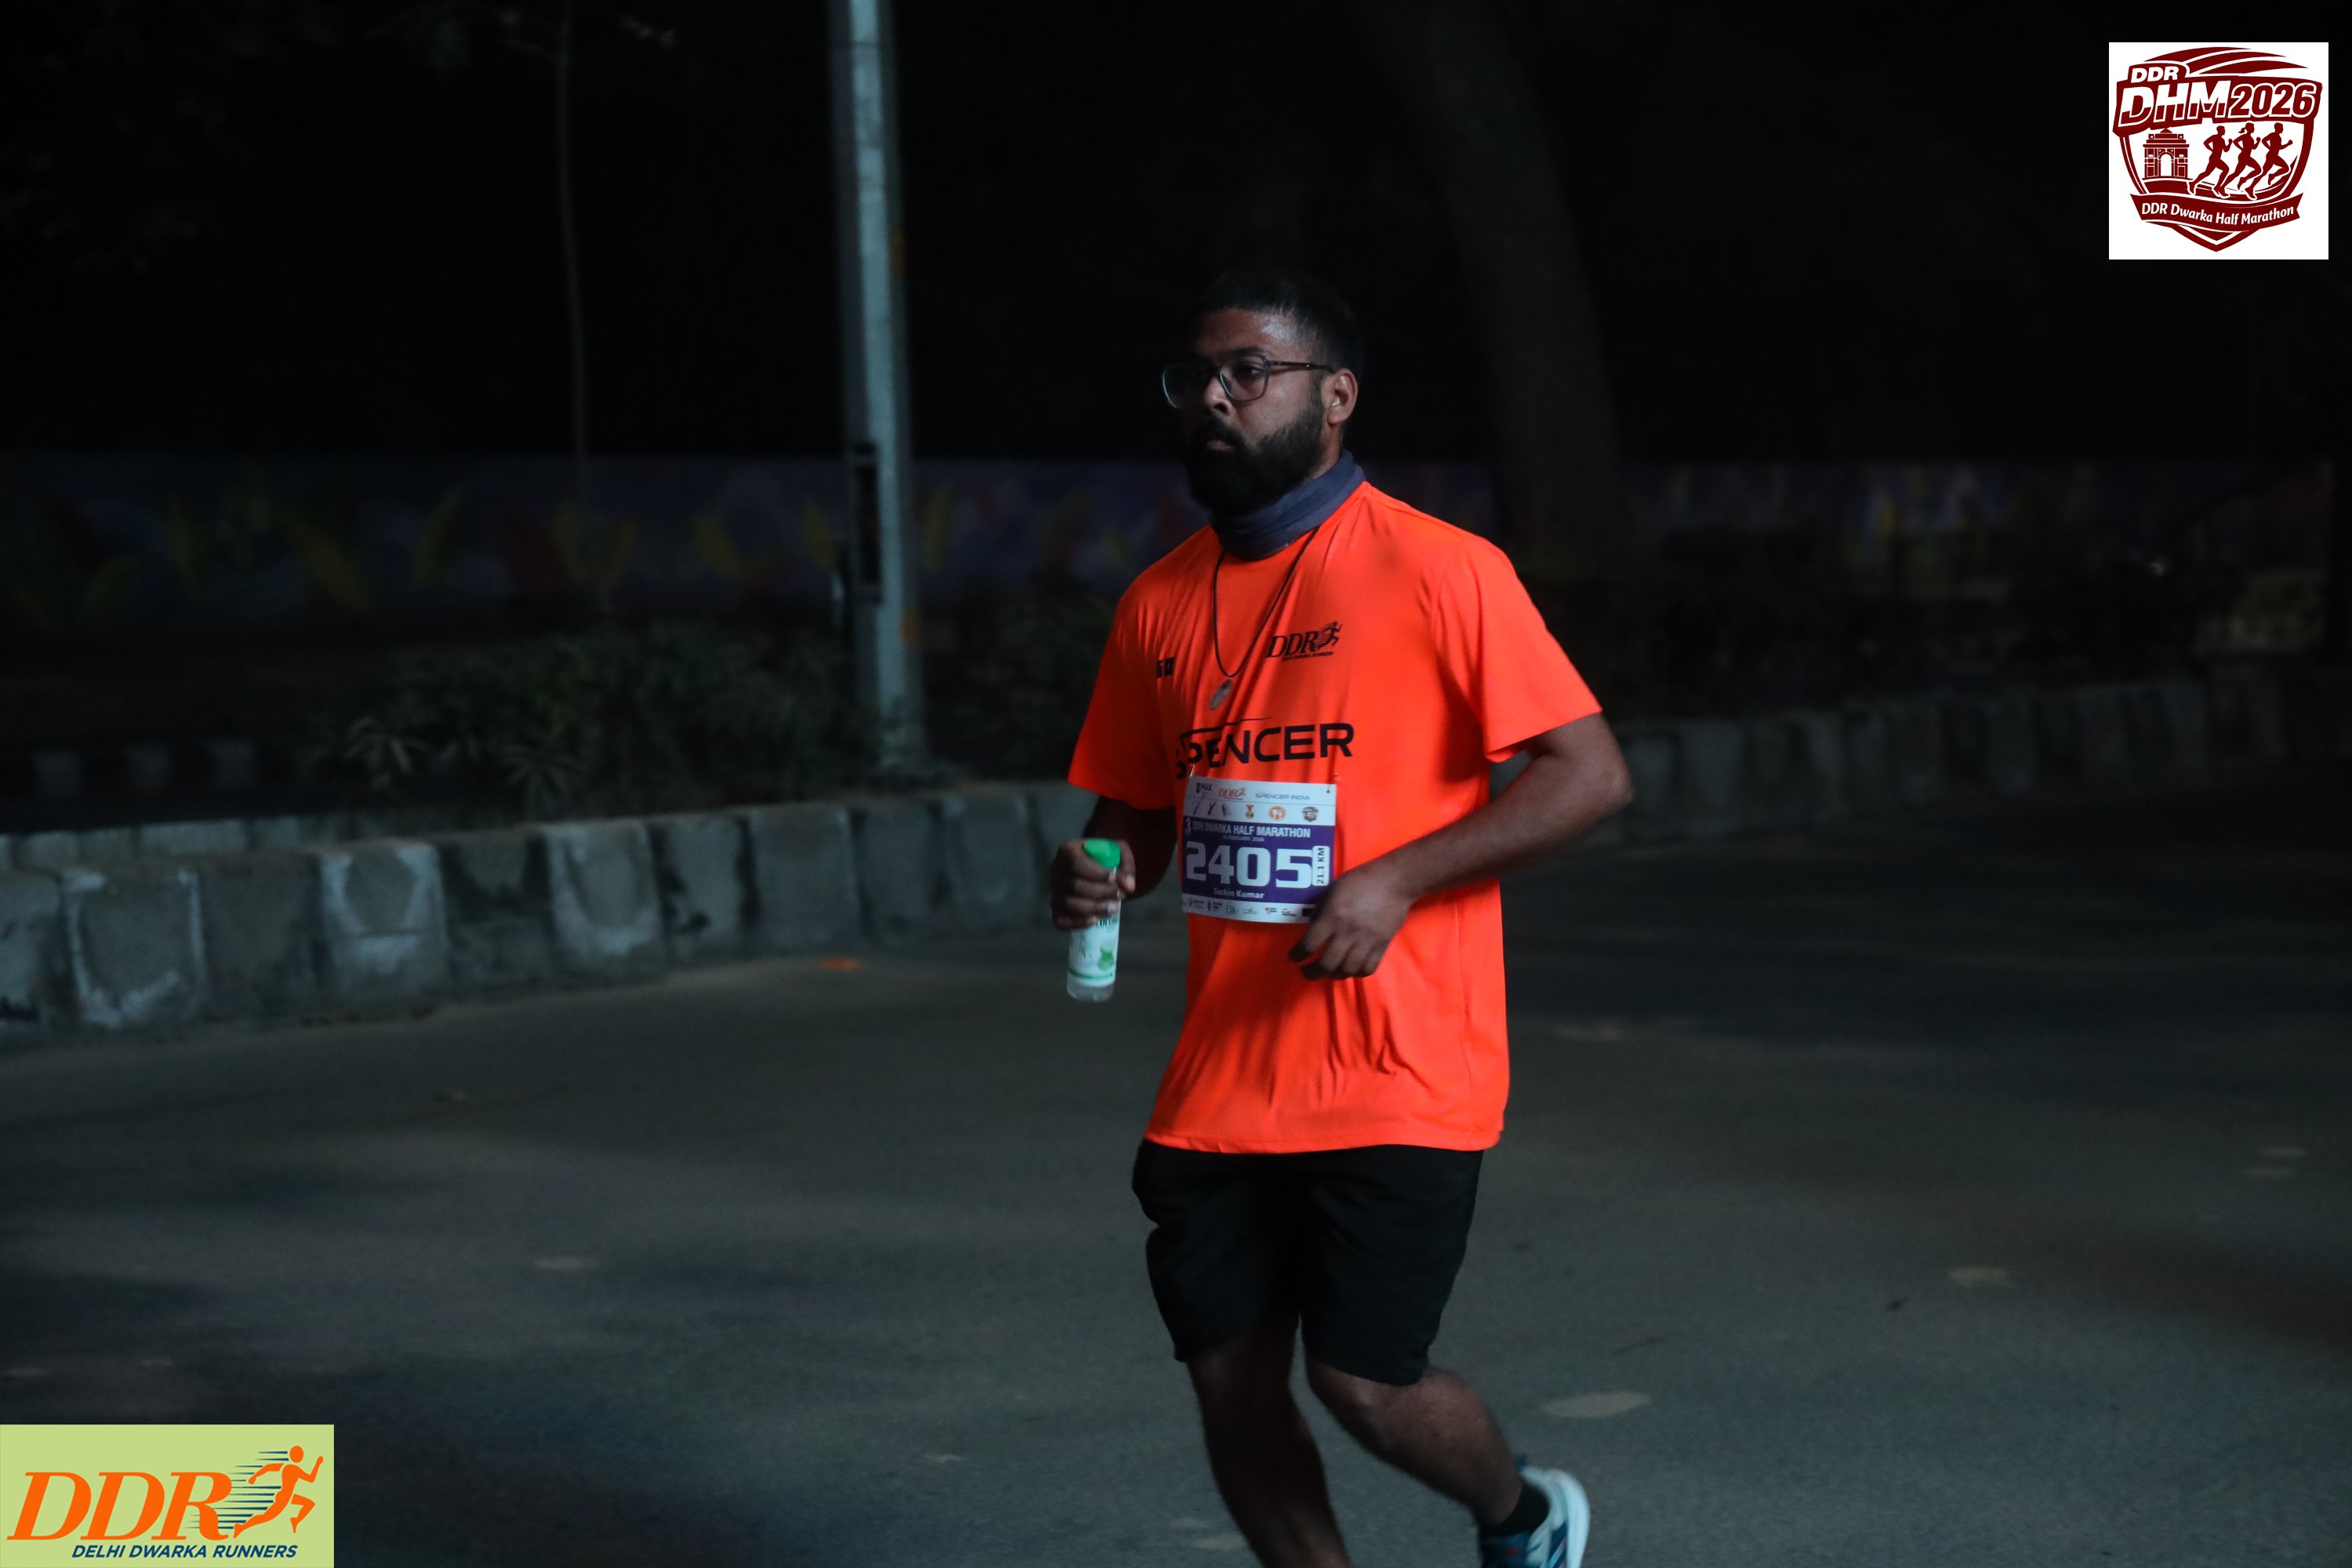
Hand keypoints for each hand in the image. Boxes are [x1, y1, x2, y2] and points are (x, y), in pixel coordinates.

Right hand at [1051, 838, 1134, 928]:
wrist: (1092, 865)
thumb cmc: (1104, 857)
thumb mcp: (1118, 852)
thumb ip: (1125, 865)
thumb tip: (1129, 886)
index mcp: (1067, 852)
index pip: (1076, 864)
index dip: (1095, 874)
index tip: (1114, 879)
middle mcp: (1056, 871)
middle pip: (1074, 886)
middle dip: (1101, 893)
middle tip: (1120, 895)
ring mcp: (1054, 891)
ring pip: (1068, 904)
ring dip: (1093, 908)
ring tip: (1114, 909)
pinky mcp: (1056, 908)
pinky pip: (1060, 920)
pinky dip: (1077, 923)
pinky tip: (1095, 920)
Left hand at [1289, 859, 1414, 978]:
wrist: (1393, 881)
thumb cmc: (1358, 882)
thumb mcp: (1331, 892)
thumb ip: (1321, 913)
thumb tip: (1313, 933)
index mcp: (1332, 916)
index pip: (1309, 944)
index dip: (1297, 955)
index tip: (1293, 958)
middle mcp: (1347, 932)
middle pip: (1327, 964)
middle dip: (1312, 972)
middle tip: (1306, 972)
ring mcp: (1366, 941)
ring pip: (1348, 970)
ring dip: (1334, 975)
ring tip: (1328, 972)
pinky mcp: (1382, 945)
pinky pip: (1368, 968)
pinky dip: (1357, 973)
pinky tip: (1350, 969)